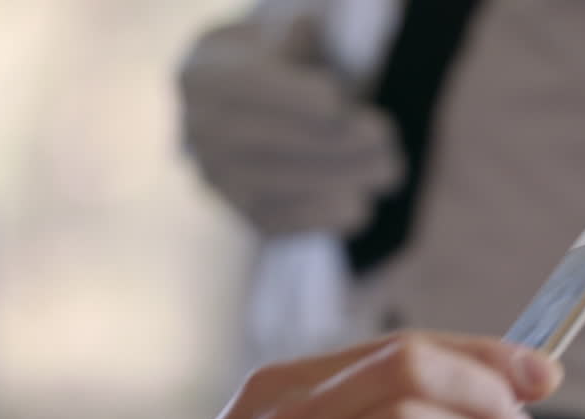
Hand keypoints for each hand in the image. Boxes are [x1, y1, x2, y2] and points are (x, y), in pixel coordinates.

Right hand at [178, 13, 401, 236]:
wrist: (260, 111)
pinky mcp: (243, 215)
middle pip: (263, 142)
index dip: (290, 98)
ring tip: (387, 170)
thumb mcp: (287, 36)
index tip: (336, 101)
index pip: (243, 89)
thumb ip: (298, 35)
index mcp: (201, 76)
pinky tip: (361, 207)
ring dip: (337, 181)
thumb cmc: (285, 63)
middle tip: (384, 139)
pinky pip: (280, 223)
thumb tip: (311, 29)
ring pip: (274, 186)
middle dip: (329, 142)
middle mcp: (196, 134)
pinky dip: (321, 217)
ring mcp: (216, 179)